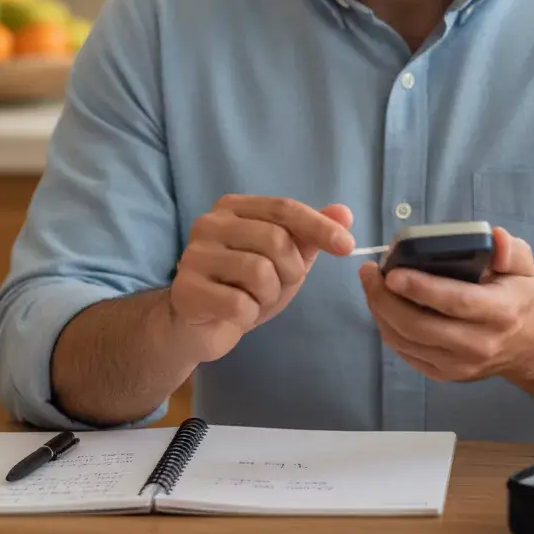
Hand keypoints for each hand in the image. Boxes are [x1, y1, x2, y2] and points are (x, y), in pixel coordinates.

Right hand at [169, 194, 354, 361]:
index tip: (348, 246)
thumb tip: (344, 213)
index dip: (319, 226)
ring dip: (269, 295)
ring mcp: (194, 256)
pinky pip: (239, 304)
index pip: (284, 208)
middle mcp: (209, 223)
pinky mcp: (186, 290)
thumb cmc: (243, 285)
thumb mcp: (283, 258)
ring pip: (260, 272)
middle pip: (276, 240)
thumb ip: (310, 234)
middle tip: (278, 286)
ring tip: (254, 299)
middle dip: (290, 271)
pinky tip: (235, 314)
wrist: (198, 325)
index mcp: (232, 207)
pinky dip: (248, 315)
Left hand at [358, 226, 533, 382]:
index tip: (392, 273)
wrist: (527, 343)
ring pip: (407, 342)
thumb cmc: (517, 295)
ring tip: (371, 284)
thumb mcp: (522, 266)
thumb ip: (510, 249)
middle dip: (386, 299)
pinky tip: (382, 305)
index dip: (421, 288)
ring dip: (381, 312)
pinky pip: (406, 353)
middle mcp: (479, 344)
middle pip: (421, 327)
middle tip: (369, 272)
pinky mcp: (445, 375)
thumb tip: (495, 237)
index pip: (456, 302)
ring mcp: (460, 365)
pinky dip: (388, 328)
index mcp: (500, 312)